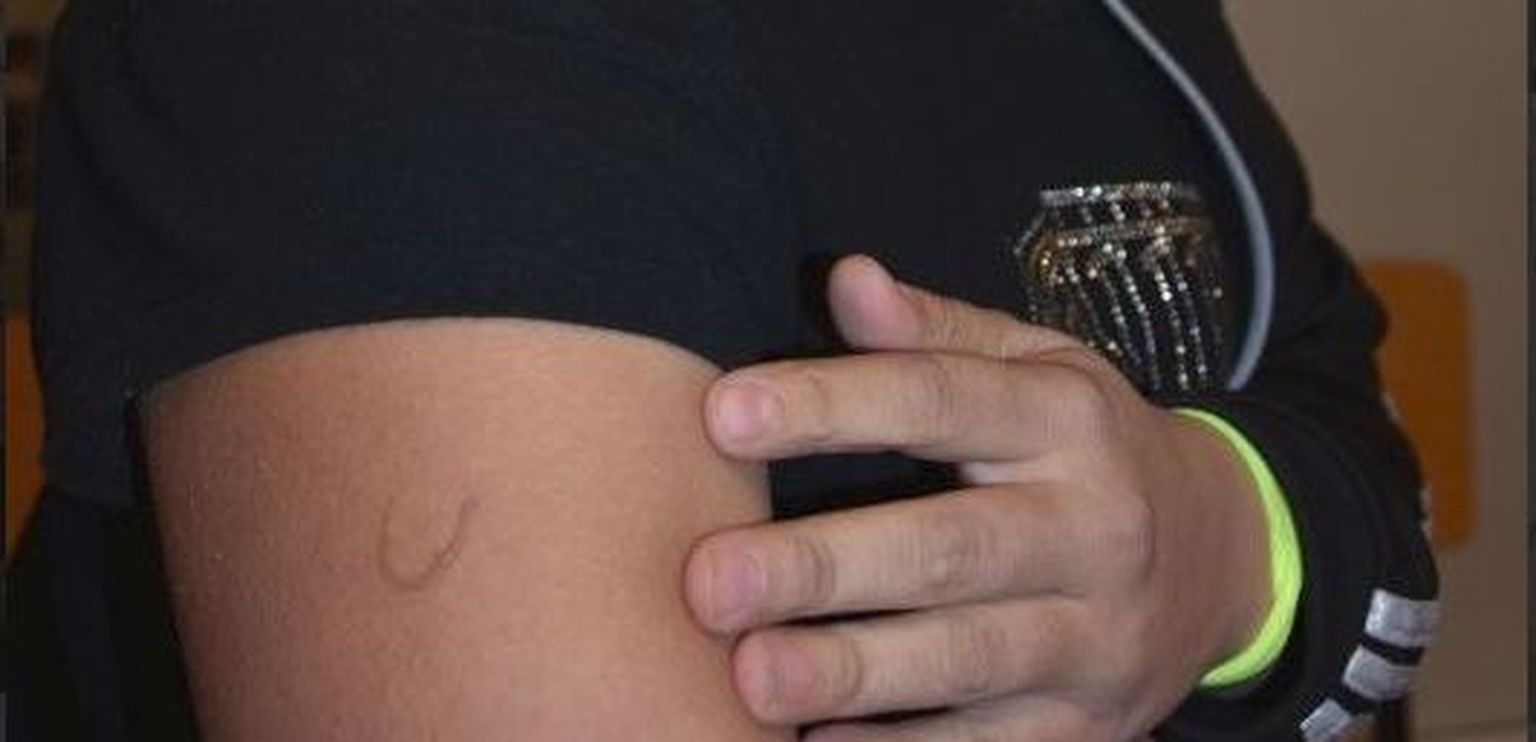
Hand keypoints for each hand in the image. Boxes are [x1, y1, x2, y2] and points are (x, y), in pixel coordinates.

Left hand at [684, 255, 1272, 740]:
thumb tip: (845, 280)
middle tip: (709, 580)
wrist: (1228, 559)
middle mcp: (1092, 528)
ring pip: (968, 659)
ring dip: (854, 673)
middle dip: (826, 568)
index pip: (940, 401)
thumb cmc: (1090, 447)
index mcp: (1070, 420)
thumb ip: (939, 332)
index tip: (722, 413)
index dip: (831, 404)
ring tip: (749, 677)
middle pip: (951, 549)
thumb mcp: (1040, 367)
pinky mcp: (1088, 726)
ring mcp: (1096, 639)